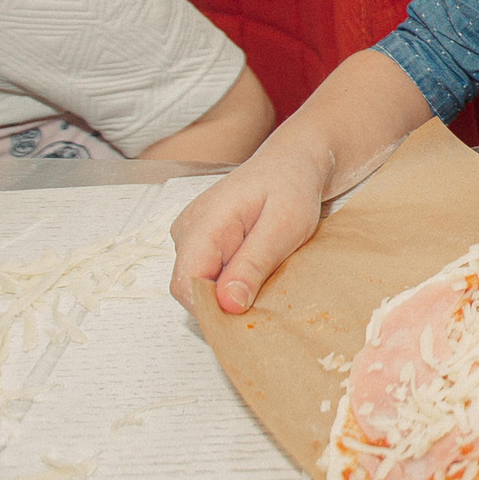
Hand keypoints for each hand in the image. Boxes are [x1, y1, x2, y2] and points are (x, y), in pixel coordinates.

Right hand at [168, 152, 323, 313]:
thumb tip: (227, 304)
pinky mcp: (202, 243)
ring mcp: (191, 236)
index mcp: (204, 223)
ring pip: (200, 285)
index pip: (185, 284)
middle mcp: (187, 230)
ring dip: (230, 292)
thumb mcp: (284, 226)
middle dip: (224, 303)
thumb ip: (254, 264)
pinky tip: (257, 270)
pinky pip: (208, 275)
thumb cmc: (291, 187)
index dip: (213, 309)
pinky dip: (231, 282)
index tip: (248, 315)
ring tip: (266, 274)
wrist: (292, 164)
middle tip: (266, 293)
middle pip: (191, 289)